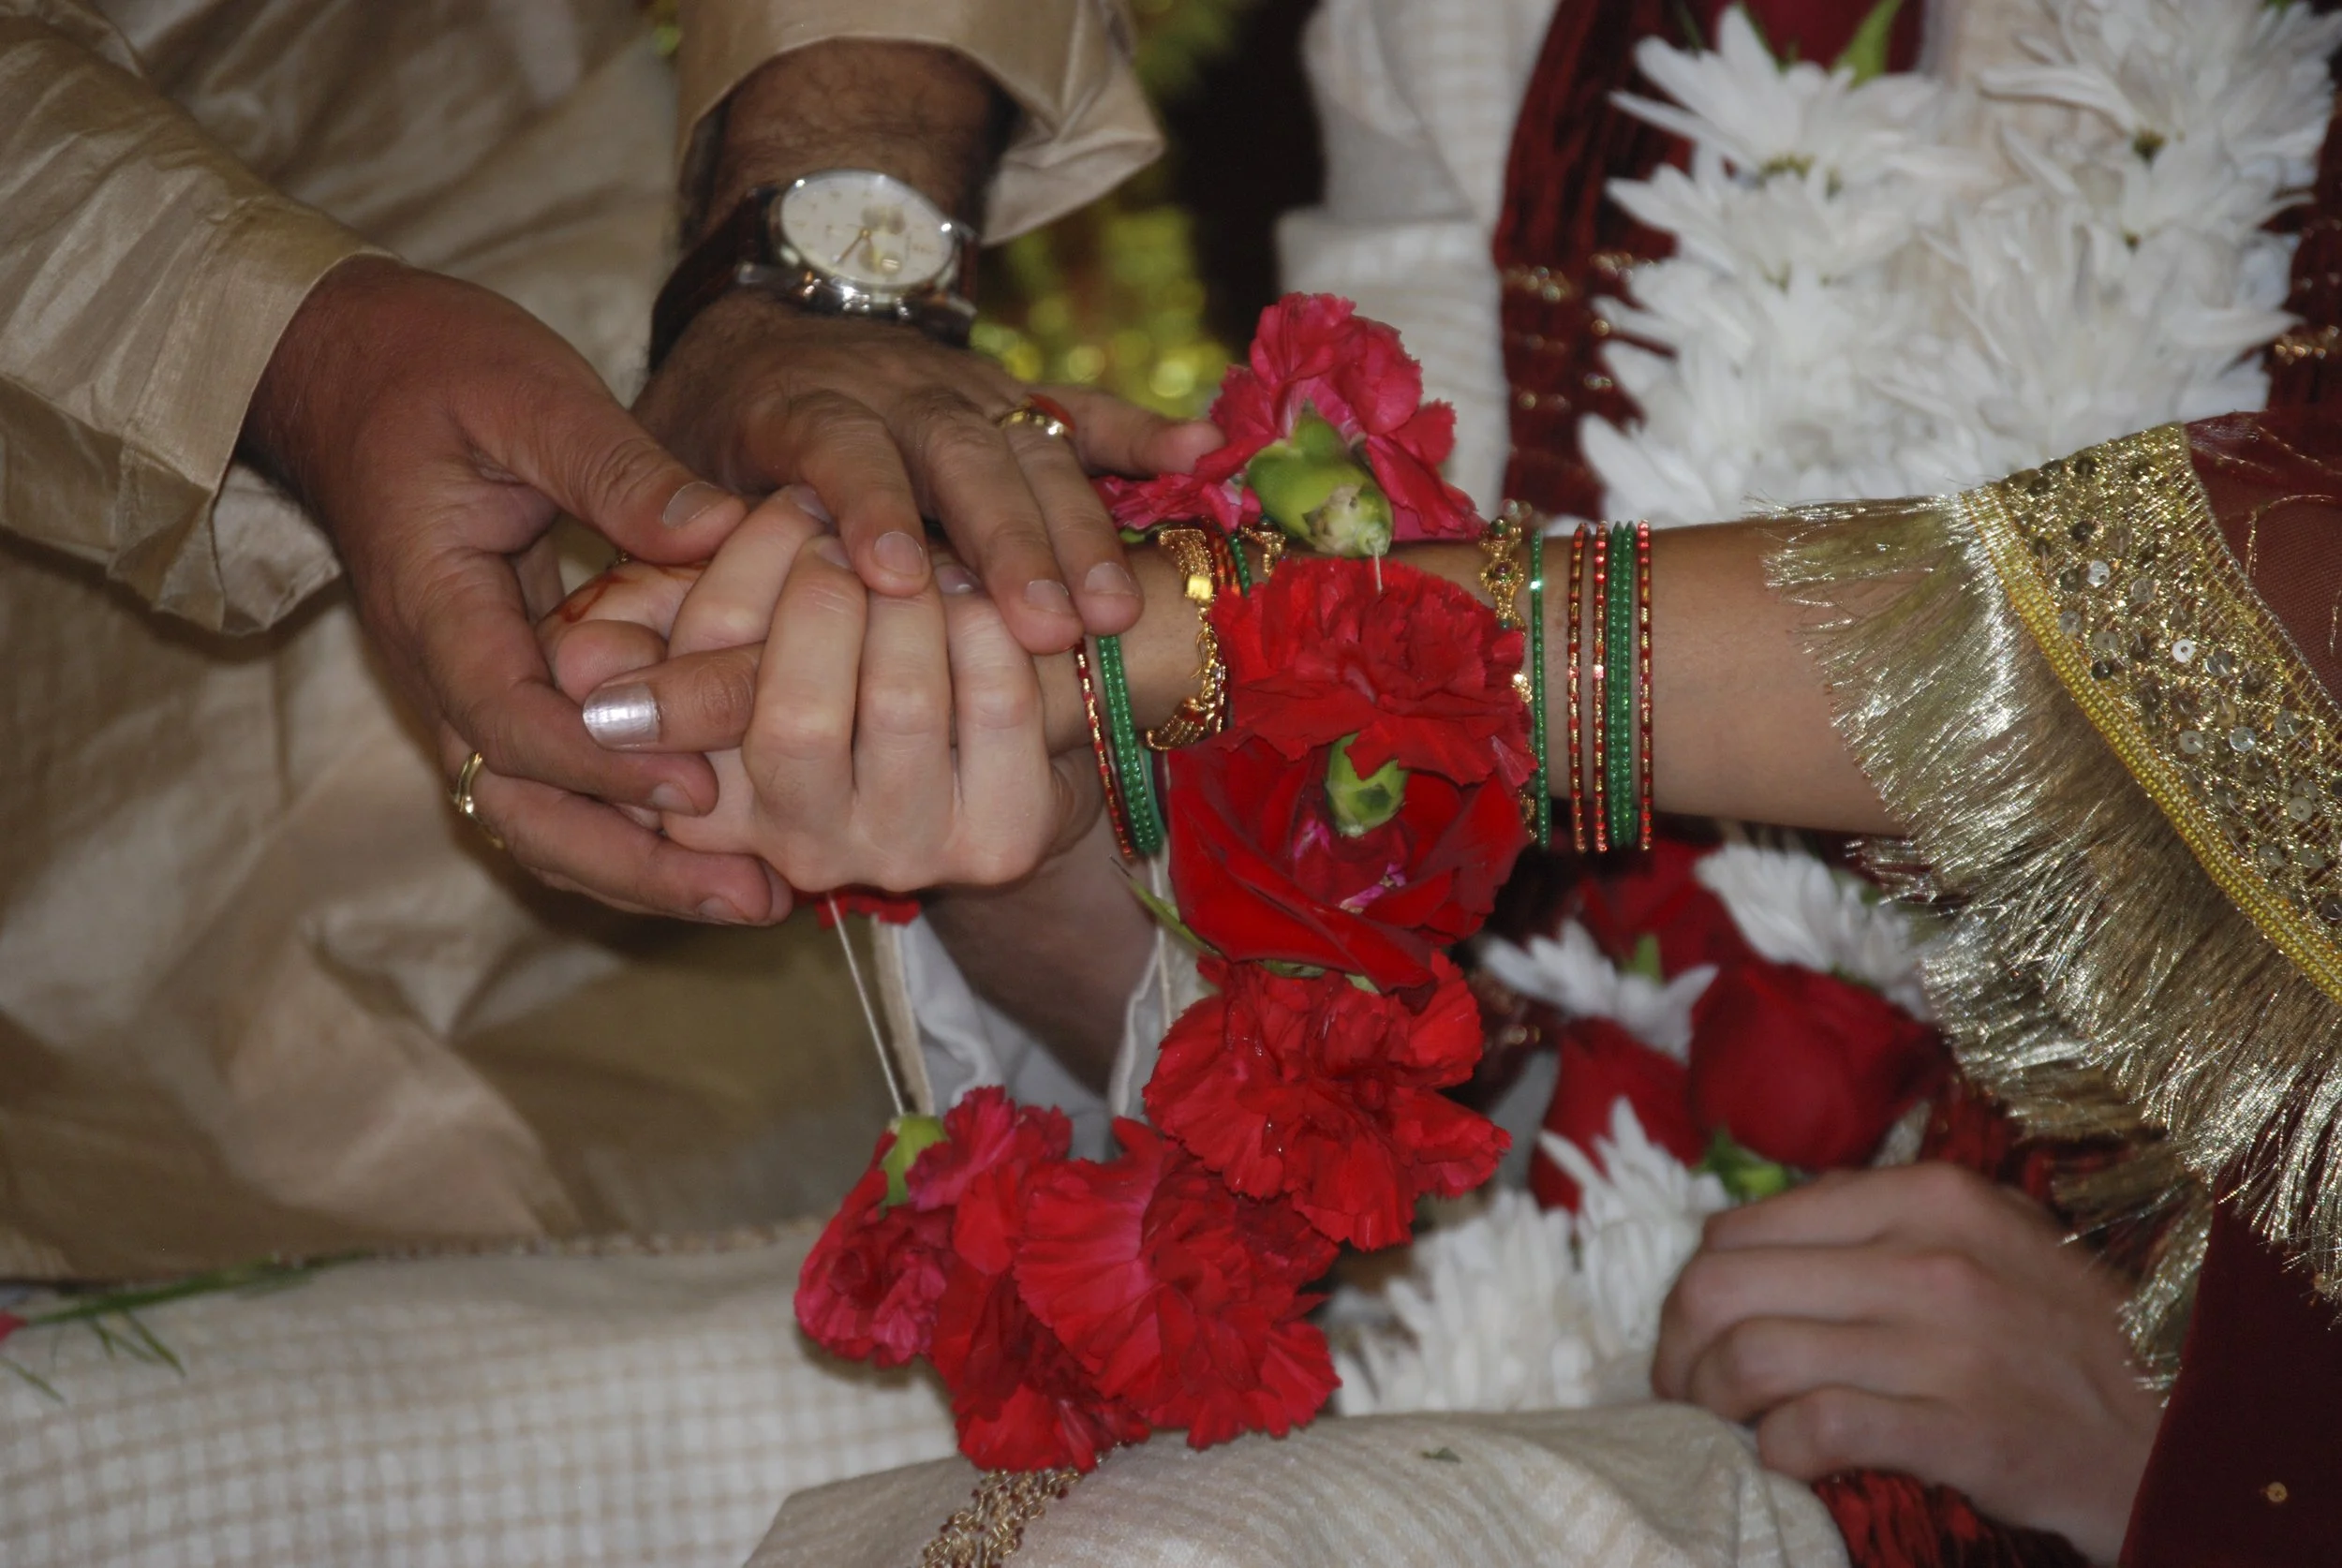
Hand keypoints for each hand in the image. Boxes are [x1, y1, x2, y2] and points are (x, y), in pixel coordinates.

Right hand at [240, 256, 785, 923]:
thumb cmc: (430, 365)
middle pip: (522, 810)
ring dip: (640, 864)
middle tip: (754, 896)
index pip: (509, 720)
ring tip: (755, 893)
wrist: (346, 363)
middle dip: (634, 868)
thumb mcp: (528, 392)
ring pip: (540, 813)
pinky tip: (724, 835)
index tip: (699, 791)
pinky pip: (562, 776)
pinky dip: (632, 816)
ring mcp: (473, 681)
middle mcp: (446, 666)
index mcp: (437, 603)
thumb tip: (721, 534)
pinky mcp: (511, 677)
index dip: (604, 766)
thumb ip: (617, 467)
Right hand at [544, 492, 1097, 893]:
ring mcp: (904, 854)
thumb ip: (645, 621)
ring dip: (911, 599)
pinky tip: (977, 593)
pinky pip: (1000, 703)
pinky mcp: (1003, 841)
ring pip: (902, 701)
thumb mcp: (728, 623)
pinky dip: (989, 621)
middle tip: (843, 529)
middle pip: (797, 720)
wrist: (997, 730)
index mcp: (704, 807)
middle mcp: (796, 852)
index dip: (734, 595)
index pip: (693, 695)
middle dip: (826, 593)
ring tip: (915, 555)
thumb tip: (577, 663)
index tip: (787, 510)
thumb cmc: (833, 652)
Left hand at [635, 296, 1220, 654]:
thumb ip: (643, 574)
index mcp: (794, 402)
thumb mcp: (656, 479)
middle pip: (959, 458)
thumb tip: (592, 668)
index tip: (895, 579)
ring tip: (1112, 611)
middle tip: (1045, 627)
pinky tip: (1203, 455)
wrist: (769, 309)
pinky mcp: (1011, 398)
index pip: (834, 447)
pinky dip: (1142, 432)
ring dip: (1077, 528)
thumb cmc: (706, 428)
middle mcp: (890, 390)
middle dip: (1007, 544)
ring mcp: (963, 390)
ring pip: (1030, 449)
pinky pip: (1084, 410)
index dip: (864, 508)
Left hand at [1652, 1163, 2160, 1562]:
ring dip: (1713, 1400)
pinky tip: (1785, 1457)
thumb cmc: (2063, 1334)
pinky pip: (1817, 1428)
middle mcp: (1930, 1256)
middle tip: (1684, 1387)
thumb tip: (1746, 1254)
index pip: (1741, 1227)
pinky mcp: (1964, 1428)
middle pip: (1725, 1286)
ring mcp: (1948, 1343)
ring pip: (1753, 1355)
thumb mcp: (1980, 1239)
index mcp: (1925, 1194)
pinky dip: (1776, 1448)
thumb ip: (1874, 1228)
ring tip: (1726, 1424)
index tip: (1694, 1332)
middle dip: (1679, 1345)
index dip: (1694, 1287)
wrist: (2185, 1423)